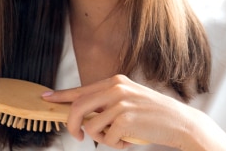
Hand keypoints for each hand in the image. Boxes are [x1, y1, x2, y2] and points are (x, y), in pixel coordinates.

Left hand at [42, 74, 225, 149]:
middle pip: (77, 107)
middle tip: (80, 136)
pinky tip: (129, 140)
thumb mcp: (129, 100)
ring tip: (119, 138)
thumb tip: (80, 113)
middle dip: (72, 126)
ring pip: (91, 126)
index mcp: (116, 82)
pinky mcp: (126, 119)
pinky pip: (106, 139)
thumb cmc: (153, 114)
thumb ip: (107, 102)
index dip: (61, 95)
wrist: (180, 122)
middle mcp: (116, 88)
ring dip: (101, 139)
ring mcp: (121, 103)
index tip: (45, 98)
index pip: (81, 89)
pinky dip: (115, 145)